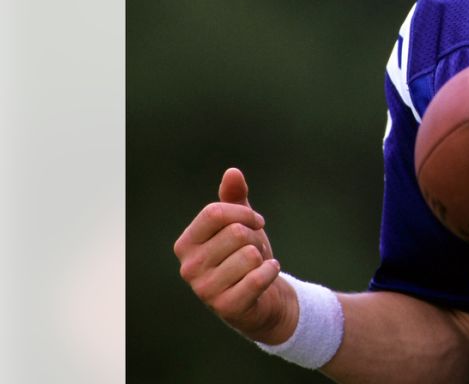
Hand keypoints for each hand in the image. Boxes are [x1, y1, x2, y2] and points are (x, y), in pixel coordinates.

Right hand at [173, 167, 295, 342]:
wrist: (261, 298)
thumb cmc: (245, 255)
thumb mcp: (240, 223)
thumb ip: (234, 198)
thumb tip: (232, 172)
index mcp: (186, 244)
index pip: (215, 212)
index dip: (244, 212)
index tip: (256, 221)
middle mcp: (189, 268)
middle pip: (236, 232)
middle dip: (256, 237)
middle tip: (255, 250)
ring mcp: (205, 290)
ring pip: (249, 254)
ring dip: (262, 256)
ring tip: (256, 266)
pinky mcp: (226, 307)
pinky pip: (257, 277)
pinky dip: (271, 271)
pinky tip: (268, 273)